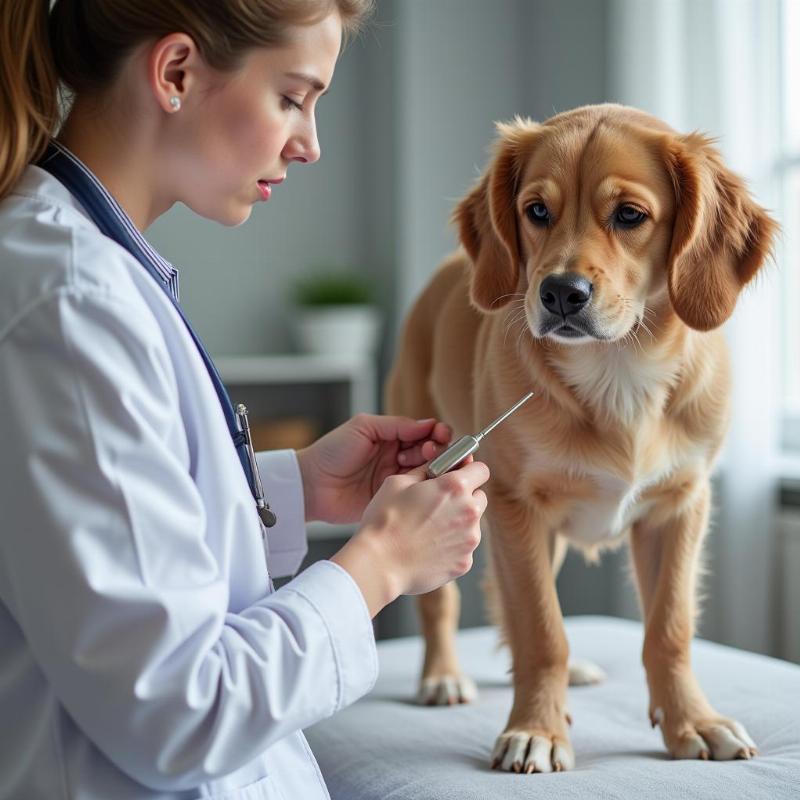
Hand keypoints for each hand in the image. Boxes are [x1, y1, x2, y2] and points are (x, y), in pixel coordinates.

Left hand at [296, 414, 452, 523]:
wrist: (311, 484)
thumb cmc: (332, 451)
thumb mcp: (363, 427)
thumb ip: (396, 425)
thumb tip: (428, 424)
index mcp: (391, 436)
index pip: (424, 431)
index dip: (437, 432)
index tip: (441, 434)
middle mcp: (397, 456)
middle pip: (431, 451)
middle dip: (438, 450)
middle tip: (432, 452)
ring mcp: (397, 478)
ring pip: (428, 471)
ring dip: (434, 468)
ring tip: (428, 467)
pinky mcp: (393, 498)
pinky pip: (417, 492)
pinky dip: (426, 488)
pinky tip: (426, 485)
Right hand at [331, 460, 489, 615]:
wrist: (379, 564)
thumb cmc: (384, 521)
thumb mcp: (398, 482)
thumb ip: (424, 471)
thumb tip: (436, 467)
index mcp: (454, 487)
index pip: (481, 470)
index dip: (469, 470)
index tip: (459, 475)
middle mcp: (468, 511)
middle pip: (480, 496)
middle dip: (465, 496)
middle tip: (440, 502)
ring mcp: (469, 539)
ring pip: (473, 523)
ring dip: (459, 521)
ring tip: (430, 528)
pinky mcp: (465, 562)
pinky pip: (465, 547)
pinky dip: (452, 545)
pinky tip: (429, 546)